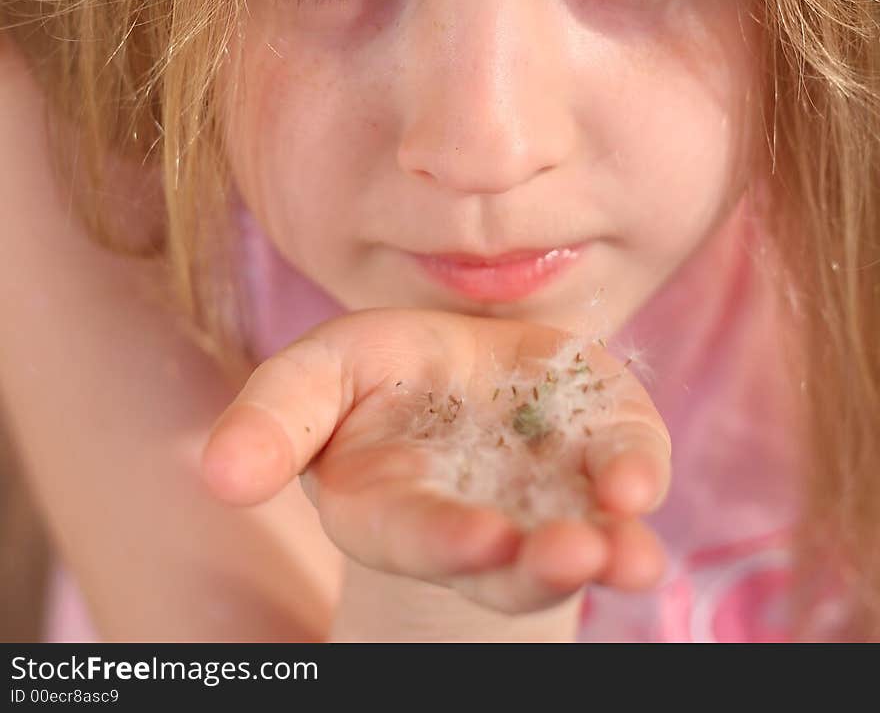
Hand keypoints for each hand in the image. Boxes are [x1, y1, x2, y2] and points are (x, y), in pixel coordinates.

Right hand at [200, 309, 670, 617]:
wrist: (452, 357)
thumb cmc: (372, 374)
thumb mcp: (313, 378)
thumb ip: (272, 422)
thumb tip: (220, 472)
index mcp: (396, 511)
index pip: (418, 539)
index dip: (446, 542)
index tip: (481, 540)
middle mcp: (480, 521)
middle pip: (510, 564)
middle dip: (539, 566)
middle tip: (575, 557)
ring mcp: (549, 493)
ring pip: (582, 540)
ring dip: (611, 551)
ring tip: (637, 559)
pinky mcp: (602, 447)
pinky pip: (626, 472)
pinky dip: (638, 478)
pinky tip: (641, 483)